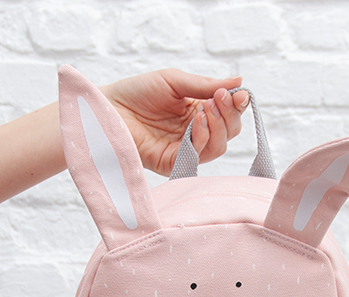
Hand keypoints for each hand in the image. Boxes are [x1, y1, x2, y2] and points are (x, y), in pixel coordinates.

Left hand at [102, 69, 249, 175]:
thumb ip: (205, 85)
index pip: (228, 114)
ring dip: (218, 127)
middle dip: (230, 115)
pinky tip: (197, 122)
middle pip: (229, 133)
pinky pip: (198, 156)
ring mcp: (185, 149)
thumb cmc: (136, 93)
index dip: (237, 105)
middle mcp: (194, 132)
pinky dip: (202, 138)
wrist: (109, 108)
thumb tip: (240, 82)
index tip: (239, 93)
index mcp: (197, 112)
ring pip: (218, 147)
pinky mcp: (173, 163)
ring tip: (206, 109)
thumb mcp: (174, 81)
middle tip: (220, 98)